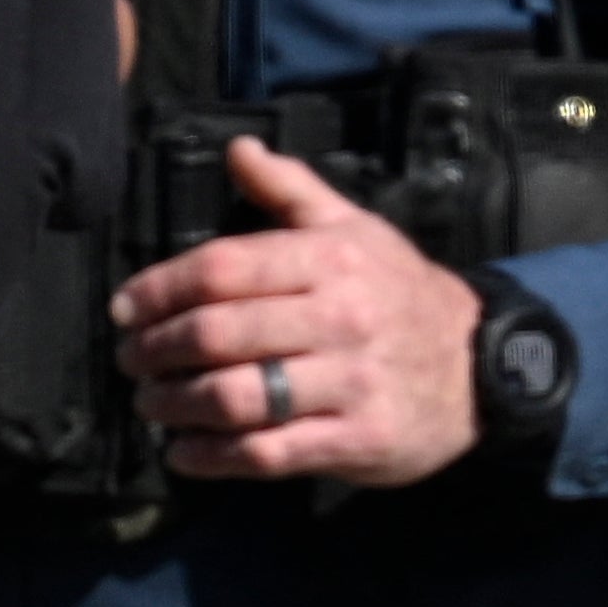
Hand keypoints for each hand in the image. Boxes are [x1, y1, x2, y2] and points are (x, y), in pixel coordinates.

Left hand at [114, 147, 485, 484]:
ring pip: (236, 397)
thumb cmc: (398, 292)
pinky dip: (212, 456)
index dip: (159, 288)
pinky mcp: (358, 439)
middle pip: (219, 333)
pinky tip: (182, 453)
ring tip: (149, 403)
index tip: (125, 309)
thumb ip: (290, 190)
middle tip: (129, 360)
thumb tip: (238, 149)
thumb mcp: (355, 230)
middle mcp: (341, 317)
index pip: (222, 268)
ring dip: (174, 405)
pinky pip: (267, 451)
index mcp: (331, 259)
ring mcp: (351, 382)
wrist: (482, 366)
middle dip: (156, 349)